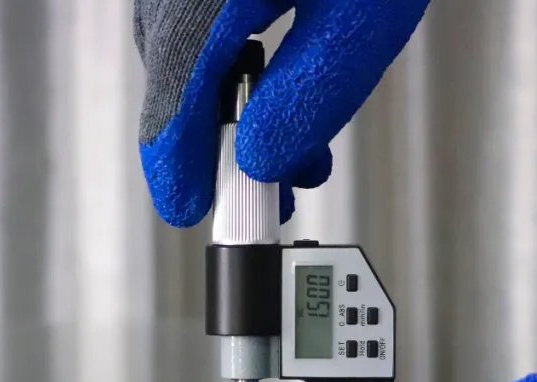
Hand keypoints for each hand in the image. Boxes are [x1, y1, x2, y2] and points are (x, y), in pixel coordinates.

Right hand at [134, 0, 429, 226]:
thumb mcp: (362, 16)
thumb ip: (308, 96)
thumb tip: (260, 160)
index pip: (174, 97)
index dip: (177, 163)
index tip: (189, 207)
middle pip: (174, 75)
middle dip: (221, 141)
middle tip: (271, 188)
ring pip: (186, 49)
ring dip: (233, 104)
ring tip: (292, 141)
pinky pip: (199, 15)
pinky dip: (234, 59)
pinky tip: (276, 77)